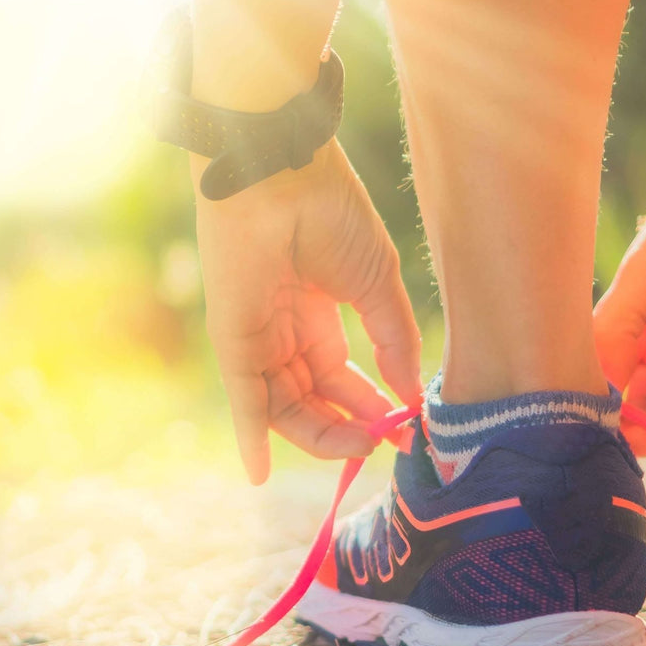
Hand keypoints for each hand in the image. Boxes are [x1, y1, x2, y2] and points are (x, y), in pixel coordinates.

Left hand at [195, 140, 421, 483]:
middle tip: (387, 443)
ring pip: (285, 407)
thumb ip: (395, 339)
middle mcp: (282, 329)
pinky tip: (260, 473)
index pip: (340, 377)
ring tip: (362, 447)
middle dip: (351, 427)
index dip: (373, 406)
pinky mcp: (233, 339)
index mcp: (315, 311)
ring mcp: (256, 335)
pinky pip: (242, 398)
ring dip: (323, 435)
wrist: (282, 172)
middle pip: (314, 399)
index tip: (407, 430)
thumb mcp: (377, 283)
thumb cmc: (330, 212)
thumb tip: (413, 393)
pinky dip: (250, 437)